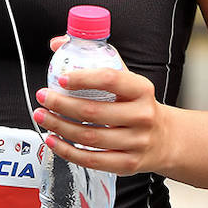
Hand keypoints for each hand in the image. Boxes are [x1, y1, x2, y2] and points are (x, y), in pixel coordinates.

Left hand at [30, 56, 172, 177]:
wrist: (165, 138)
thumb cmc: (138, 104)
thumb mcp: (126, 79)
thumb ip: (94, 60)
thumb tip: (58, 43)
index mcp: (141, 89)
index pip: (110, 79)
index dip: (82, 78)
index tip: (61, 78)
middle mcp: (141, 116)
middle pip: (93, 111)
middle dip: (61, 104)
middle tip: (43, 97)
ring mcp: (135, 142)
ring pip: (89, 137)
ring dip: (59, 126)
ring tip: (42, 116)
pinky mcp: (127, 164)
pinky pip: (91, 160)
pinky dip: (67, 151)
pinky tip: (53, 140)